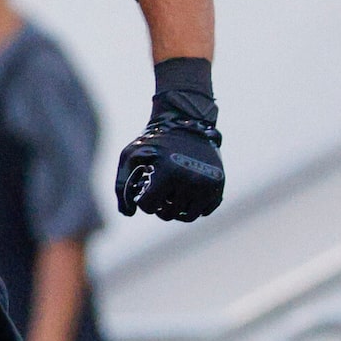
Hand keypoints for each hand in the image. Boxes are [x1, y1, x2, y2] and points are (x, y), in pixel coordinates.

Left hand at [116, 57, 226, 221]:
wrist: (186, 123)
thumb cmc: (154, 141)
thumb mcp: (130, 156)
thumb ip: (121, 186)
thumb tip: (128, 213)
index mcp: (168, 173)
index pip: (149, 207)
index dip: (144, 200)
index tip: (146, 187)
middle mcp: (191, 180)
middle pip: (169, 214)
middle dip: (160, 205)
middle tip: (160, 190)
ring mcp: (208, 184)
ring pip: (188, 217)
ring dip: (177, 209)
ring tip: (172, 193)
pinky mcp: (219, 185)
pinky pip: (204, 211)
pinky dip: (195, 206)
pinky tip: (187, 191)